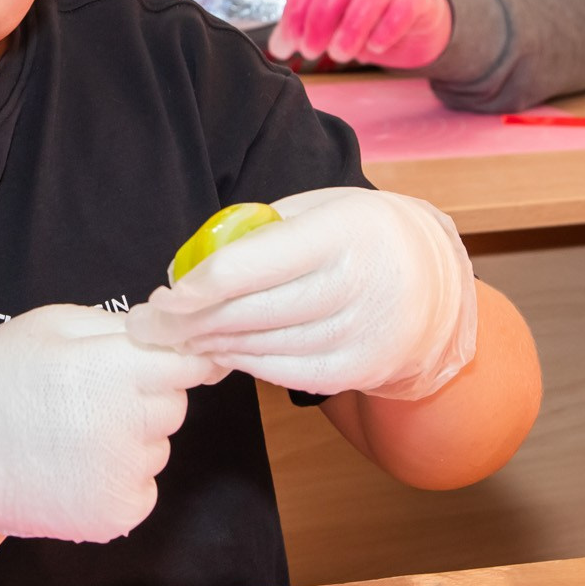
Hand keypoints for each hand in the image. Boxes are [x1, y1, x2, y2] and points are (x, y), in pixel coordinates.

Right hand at [0, 304, 220, 559]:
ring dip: (131, 438)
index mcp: (109, 371)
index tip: (156, 360)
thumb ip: (122, 328)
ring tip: (72, 434)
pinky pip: (143, 487)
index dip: (175, 358)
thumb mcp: (55, 325)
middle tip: (93, 395)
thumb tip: (178, 336)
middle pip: (174, 405)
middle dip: (146, 396)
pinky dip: (121, 478)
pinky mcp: (115, 516)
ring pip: (157, 447)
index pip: (187, 363)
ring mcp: (120, 478)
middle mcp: (123, 427)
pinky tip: (76, 467)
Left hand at [126, 187, 476, 399]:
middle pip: (252, 313)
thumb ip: (254, 235)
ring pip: (265, 347)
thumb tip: (186, 271)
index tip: (163, 297)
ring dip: (213, 346)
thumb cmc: (354, 236)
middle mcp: (358, 284)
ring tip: (180, 339)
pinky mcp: (362, 369)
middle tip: (151, 327)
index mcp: (340, 232)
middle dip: (192, 323)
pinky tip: (224, 352)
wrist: (432, 280)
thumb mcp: (311, 212)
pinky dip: (248, 364)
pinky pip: (287, 373)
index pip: (252, 265)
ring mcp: (363, 333)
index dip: (198, 287)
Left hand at [267, 0, 450, 67]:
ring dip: (351, 28)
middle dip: (319, 20)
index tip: (289, 43)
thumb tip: (278, 48)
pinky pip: (403, 7)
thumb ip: (303, 31)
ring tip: (340, 55)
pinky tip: (374, 48)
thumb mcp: (331, 23)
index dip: (296, 13)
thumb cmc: (366, 18)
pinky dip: (386, 29)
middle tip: (312, 52)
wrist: (417, 16)